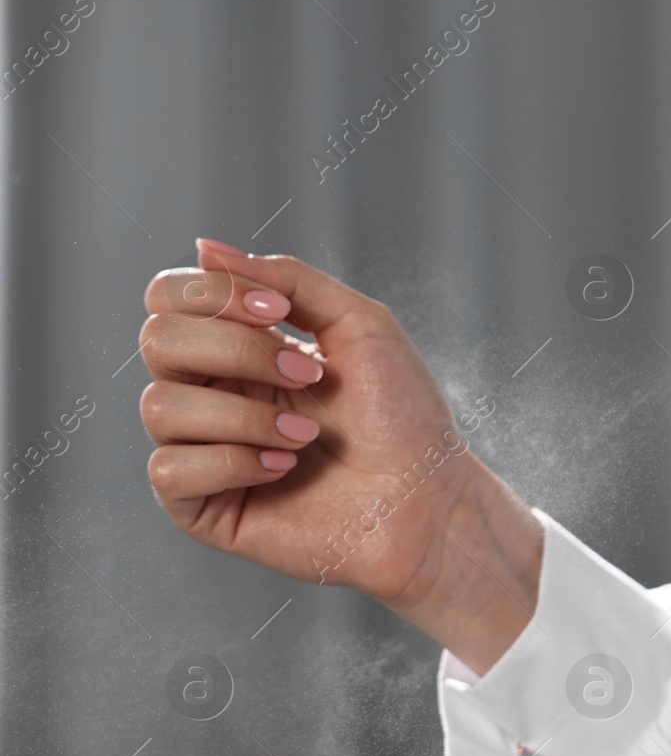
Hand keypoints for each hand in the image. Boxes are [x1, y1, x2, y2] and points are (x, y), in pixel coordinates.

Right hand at [140, 240, 542, 670]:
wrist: (426, 499)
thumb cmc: (403, 416)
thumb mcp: (359, 323)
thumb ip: (288, 278)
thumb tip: (204, 248)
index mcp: (240, 347)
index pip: (169, 299)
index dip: (209, 293)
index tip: (277, 309)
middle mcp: (212, 393)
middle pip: (158, 340)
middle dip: (236, 349)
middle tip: (307, 373)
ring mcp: (203, 450)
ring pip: (160, 405)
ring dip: (246, 415)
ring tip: (306, 435)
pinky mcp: (203, 507)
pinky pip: (169, 470)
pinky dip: (232, 462)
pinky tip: (283, 469)